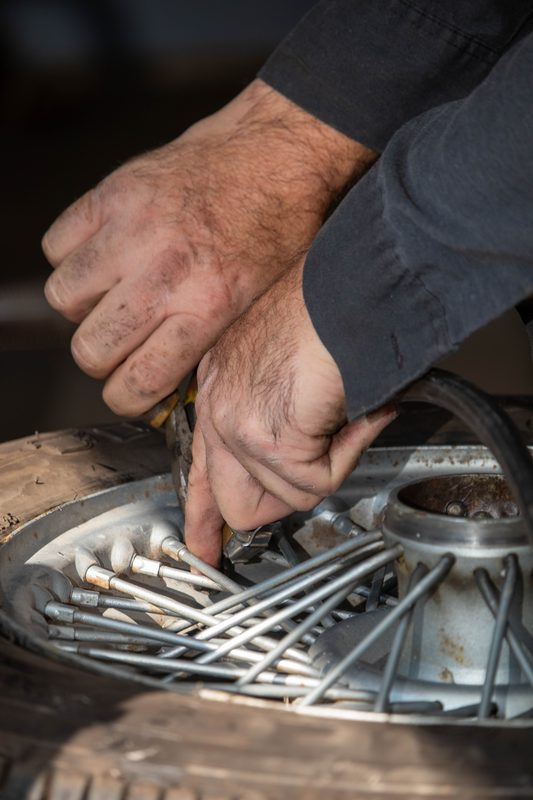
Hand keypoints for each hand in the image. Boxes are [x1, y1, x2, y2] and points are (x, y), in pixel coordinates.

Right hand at [43, 80, 374, 414]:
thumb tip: (159, 373)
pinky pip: (56, 246)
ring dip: (83, 307)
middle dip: (102, 357)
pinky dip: (70, 256)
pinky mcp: (111, 194)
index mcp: (207, 307)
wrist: (275, 151)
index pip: (136, 381)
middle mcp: (163, 273)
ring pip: (63, 298)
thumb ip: (201, 339)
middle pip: (90, 349)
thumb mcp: (255, 301)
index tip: (130, 390)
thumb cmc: (276, 226)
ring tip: (111, 294)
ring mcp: (131, 230)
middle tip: (121, 342)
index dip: (126, 397)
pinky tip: (102, 256)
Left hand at [184, 261, 396, 565]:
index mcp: (219, 387)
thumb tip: (300, 455)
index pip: (201, 466)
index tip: (204, 545)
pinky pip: (315, 484)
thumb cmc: (329, 309)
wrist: (348, 286)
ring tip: (346, 417)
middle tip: (317, 472)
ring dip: (329, 465)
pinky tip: (355, 414)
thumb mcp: (284, 360)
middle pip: (235, 503)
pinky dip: (347, 454)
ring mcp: (237, 426)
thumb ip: (275, 410)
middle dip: (282, 499)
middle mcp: (218, 407)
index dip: (204, 513)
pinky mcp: (268, 439)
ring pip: (285, 498)